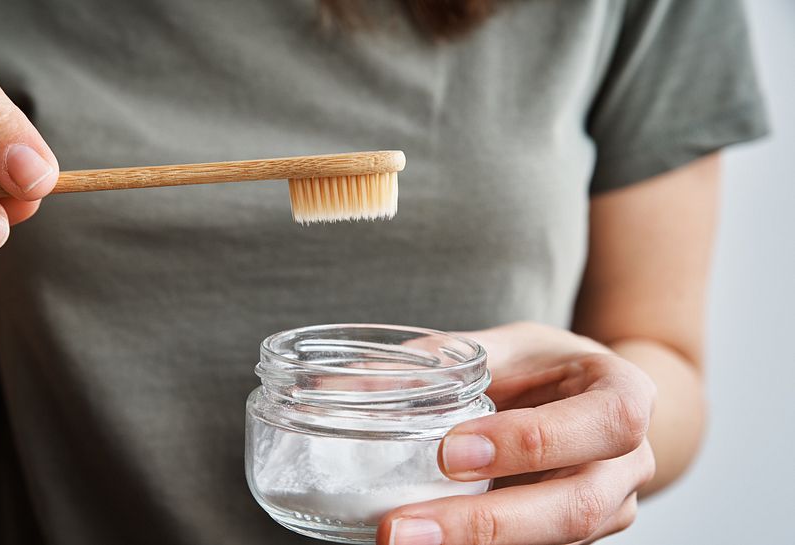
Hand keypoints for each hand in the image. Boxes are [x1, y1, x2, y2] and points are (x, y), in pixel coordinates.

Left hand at [378, 322, 656, 544]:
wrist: (591, 403)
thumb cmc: (549, 368)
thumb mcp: (508, 346)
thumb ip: (440, 360)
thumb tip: (338, 386)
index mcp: (624, 398)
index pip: (602, 424)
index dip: (530, 442)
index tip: (449, 452)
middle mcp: (627, 464)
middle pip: (574, 507)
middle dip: (483, 525)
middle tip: (399, 530)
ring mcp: (608, 510)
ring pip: (554, 544)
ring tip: (400, 541)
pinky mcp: (573, 538)